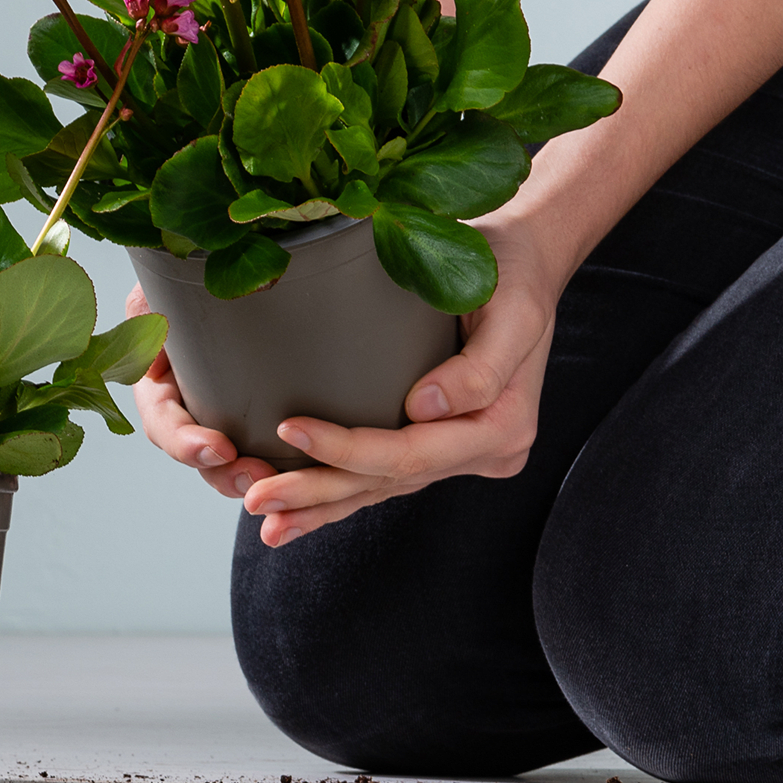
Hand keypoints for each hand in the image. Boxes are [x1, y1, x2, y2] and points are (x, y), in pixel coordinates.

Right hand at [128, 283, 280, 501]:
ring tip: (276, 481)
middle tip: (254, 477)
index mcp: (161, 373)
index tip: (218, 448)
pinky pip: (265, 449)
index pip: (162, 419)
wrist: (271, 261)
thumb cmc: (210, 269)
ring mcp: (223, 410)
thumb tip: (152, 326)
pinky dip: (278, 470)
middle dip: (221, 473)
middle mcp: (189, 398)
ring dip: (248, 478)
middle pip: (195, 452)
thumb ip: (150, 300)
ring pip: (229, 462)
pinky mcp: (262, 414)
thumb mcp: (169, 281)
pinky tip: (300, 477)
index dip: (184, 441)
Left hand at [239, 208, 563, 546]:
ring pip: (381, 488)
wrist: (527, 259)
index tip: (288, 428)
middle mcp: (482, 451)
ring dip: (321, 507)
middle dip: (318, 493)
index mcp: (501, 427)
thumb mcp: (512, 312)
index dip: (347, 449)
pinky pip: (385, 478)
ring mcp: (460, 454)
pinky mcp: (438, 444)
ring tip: (266, 523)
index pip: (410, 451)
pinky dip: (340, 496)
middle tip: (256, 500)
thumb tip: (425, 409)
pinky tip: (298, 515)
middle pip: (388, 479)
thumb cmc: (512, 275)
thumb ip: (479, 369)